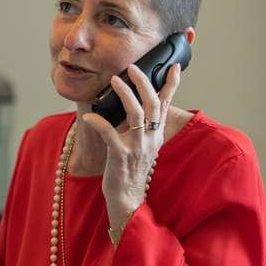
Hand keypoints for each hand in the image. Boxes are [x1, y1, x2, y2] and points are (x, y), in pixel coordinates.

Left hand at [82, 63, 180, 228]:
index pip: (165, 106)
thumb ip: (141, 128)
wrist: (128, 198)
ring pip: (136, 113)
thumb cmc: (130, 171)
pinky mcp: (120, 156)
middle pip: (152, 104)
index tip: (175, 67)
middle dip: (143, 82)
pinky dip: (99, 122)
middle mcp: (150, 139)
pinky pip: (109, 134)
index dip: (171, 85)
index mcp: (156, 135)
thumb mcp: (142, 147)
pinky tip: (90, 116)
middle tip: (132, 68)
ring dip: (125, 94)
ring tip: (114, 80)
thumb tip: (132, 106)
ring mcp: (136, 147)